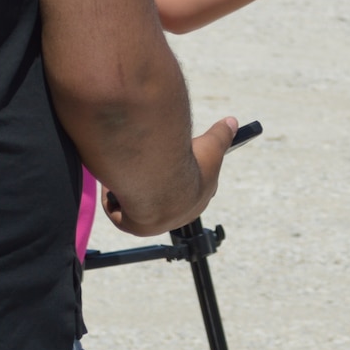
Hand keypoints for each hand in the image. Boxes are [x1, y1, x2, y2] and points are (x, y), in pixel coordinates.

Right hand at [102, 115, 237, 234]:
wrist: (162, 184)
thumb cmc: (189, 164)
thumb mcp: (212, 144)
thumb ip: (222, 134)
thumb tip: (233, 122)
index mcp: (197, 200)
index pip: (190, 188)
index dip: (177, 172)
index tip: (164, 158)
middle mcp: (178, 215)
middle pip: (159, 195)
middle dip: (150, 179)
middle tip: (140, 160)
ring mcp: (157, 222)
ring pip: (138, 201)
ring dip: (131, 187)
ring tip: (131, 171)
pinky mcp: (135, 227)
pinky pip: (120, 209)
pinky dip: (115, 195)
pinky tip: (119, 183)